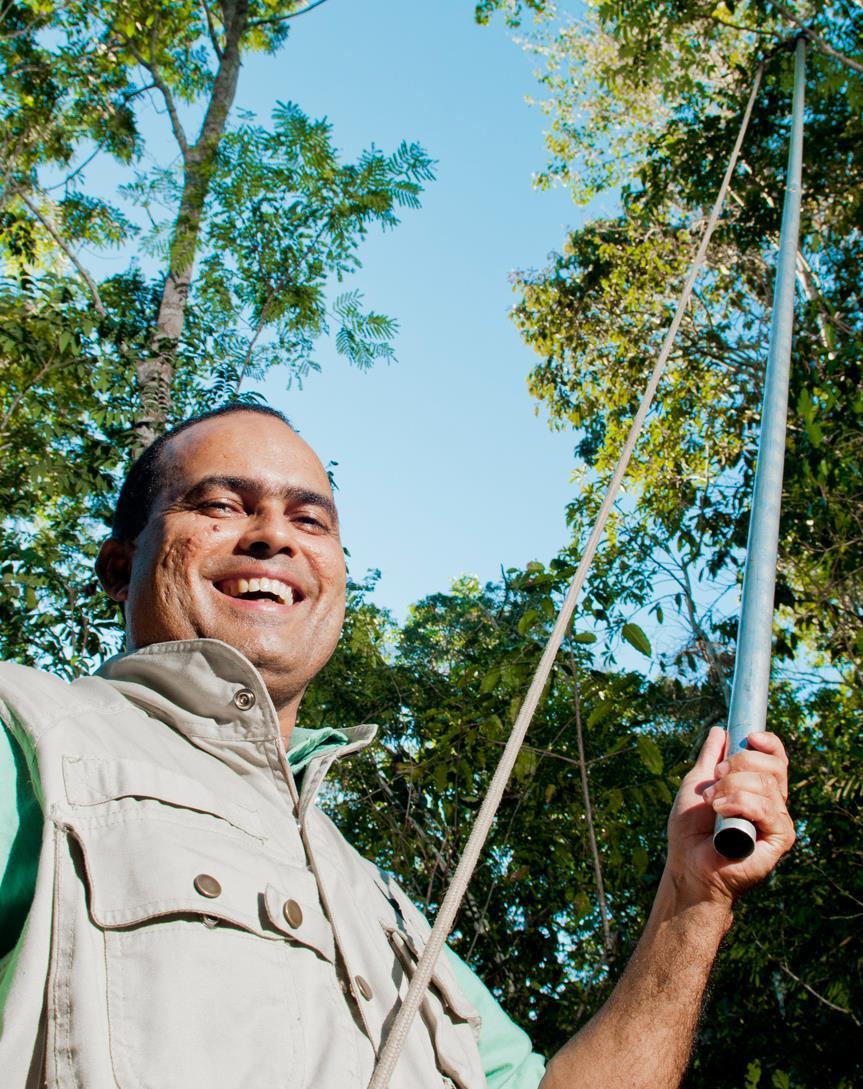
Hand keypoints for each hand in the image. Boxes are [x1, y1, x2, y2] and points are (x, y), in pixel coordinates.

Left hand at [664, 726, 794, 908]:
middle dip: (739, 764)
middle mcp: (773, 803)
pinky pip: (767, 808)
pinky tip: (720, 811)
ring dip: (732, 787)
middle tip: (716, 777)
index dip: (768, 743)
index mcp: (757, 788)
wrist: (688, 864)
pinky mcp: (780, 839)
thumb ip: (710, 758)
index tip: (750, 737)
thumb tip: (720, 730)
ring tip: (712, 803)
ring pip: (767, 785)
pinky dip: (740, 803)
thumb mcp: (697, 784)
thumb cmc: (690, 830)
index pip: (776, 758)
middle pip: (773, 766)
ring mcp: (778, 821)